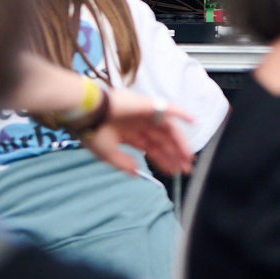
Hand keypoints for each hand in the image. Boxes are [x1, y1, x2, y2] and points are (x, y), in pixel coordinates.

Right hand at [8, 52, 196, 177]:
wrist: (87, 112)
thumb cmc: (92, 130)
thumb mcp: (107, 154)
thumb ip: (123, 163)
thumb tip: (137, 173)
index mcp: (127, 134)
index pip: (151, 149)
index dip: (162, 160)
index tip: (173, 172)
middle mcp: (138, 124)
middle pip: (162, 142)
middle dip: (174, 156)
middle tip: (186, 169)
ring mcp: (144, 114)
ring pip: (168, 131)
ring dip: (179, 144)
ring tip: (188, 158)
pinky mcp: (148, 105)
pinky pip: (169, 108)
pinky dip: (182, 113)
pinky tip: (193, 121)